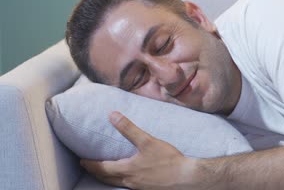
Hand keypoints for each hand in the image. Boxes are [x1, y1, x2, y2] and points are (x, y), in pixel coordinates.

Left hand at [80, 111, 197, 188]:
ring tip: (106, 170)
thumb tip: (112, 115)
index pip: (102, 168)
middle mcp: (130, 181)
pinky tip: (130, 175)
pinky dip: (122, 180)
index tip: (82, 160)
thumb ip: (129, 129)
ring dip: (108, 177)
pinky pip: (129, 185)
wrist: (186, 178)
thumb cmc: (168, 160)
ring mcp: (139, 187)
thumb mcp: (147, 141)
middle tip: (89, 166)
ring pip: (118, 183)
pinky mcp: (148, 189)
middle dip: (97, 172)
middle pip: (107, 178)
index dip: (91, 164)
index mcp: (127, 170)